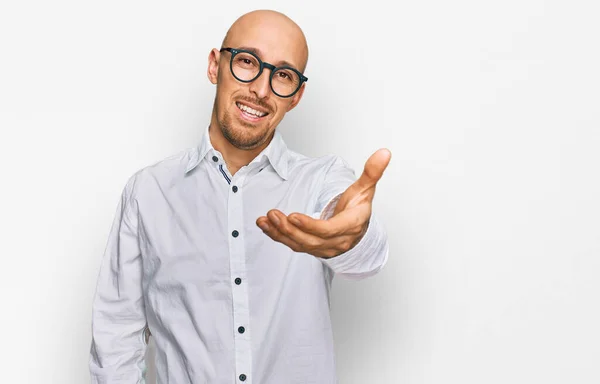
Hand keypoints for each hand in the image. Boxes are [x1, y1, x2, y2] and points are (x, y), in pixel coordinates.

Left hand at [256, 148, 390, 257]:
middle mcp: (336, 241)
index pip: (328, 230)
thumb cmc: (358, 208)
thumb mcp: (366, 189)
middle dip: (289, 229)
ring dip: (280, 233)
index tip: (293, 216)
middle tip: (273, 213)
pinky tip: (264, 226)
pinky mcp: (311, 248)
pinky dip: (277, 236)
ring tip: (265, 219)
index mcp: (350, 226)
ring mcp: (323, 247)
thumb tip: (384, 152)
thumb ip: (372, 172)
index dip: (310, 225)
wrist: (358, 230)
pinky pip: (292, 244)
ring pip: (299, 244)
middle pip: (310, 240)